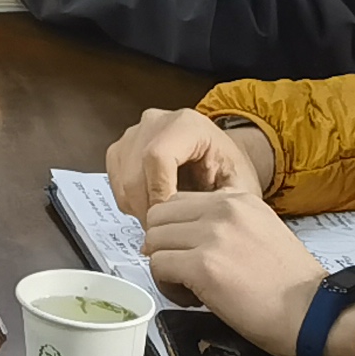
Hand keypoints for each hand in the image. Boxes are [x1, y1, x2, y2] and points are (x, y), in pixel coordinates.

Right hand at [108, 108, 273, 218]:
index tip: (171, 223)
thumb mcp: (238, 187)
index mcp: (186, 124)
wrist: (222, 158)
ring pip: (122, 182)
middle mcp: (155, 122)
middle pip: (134, 173)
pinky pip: (116, 184)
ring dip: (140, 209)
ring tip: (165, 221)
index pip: (157, 157)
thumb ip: (217, 204)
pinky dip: (132, 203)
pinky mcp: (121, 149)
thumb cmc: (230, 170)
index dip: (160, 194)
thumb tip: (190, 225)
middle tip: (167, 233)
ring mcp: (134, 134)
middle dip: (150, 210)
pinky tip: (155, 206)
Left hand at [142, 189, 333, 355]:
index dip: (176, 231)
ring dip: (164, 267)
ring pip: (153, 241)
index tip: (189, 253)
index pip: (179, 202)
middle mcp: (223, 209)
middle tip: (182, 271)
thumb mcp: (262, 231)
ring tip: (190, 288)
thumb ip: (226, 225)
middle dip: (163, 245)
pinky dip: (167, 287)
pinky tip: (192, 299)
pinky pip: (158, 267)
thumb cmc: (293, 286)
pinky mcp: (202, 266)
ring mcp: (211, 235)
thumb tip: (183, 236)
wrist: (315, 314)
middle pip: (158, 217)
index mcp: (238, 199)